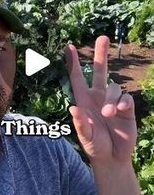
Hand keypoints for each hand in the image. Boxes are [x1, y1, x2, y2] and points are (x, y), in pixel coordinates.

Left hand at [65, 36, 136, 164]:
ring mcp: (113, 101)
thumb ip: (80, 123)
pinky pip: (126, 98)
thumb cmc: (94, 146)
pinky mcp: (127, 108)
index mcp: (84, 100)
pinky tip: (120, 111)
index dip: (73, 63)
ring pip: (114, 87)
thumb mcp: (85, 136)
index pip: (77, 78)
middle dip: (101, 54)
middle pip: (100, 71)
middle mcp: (98, 97)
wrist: (112, 157)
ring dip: (111, 99)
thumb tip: (73, 109)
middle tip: (103, 37)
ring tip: (108, 114)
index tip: (68, 47)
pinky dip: (123, 103)